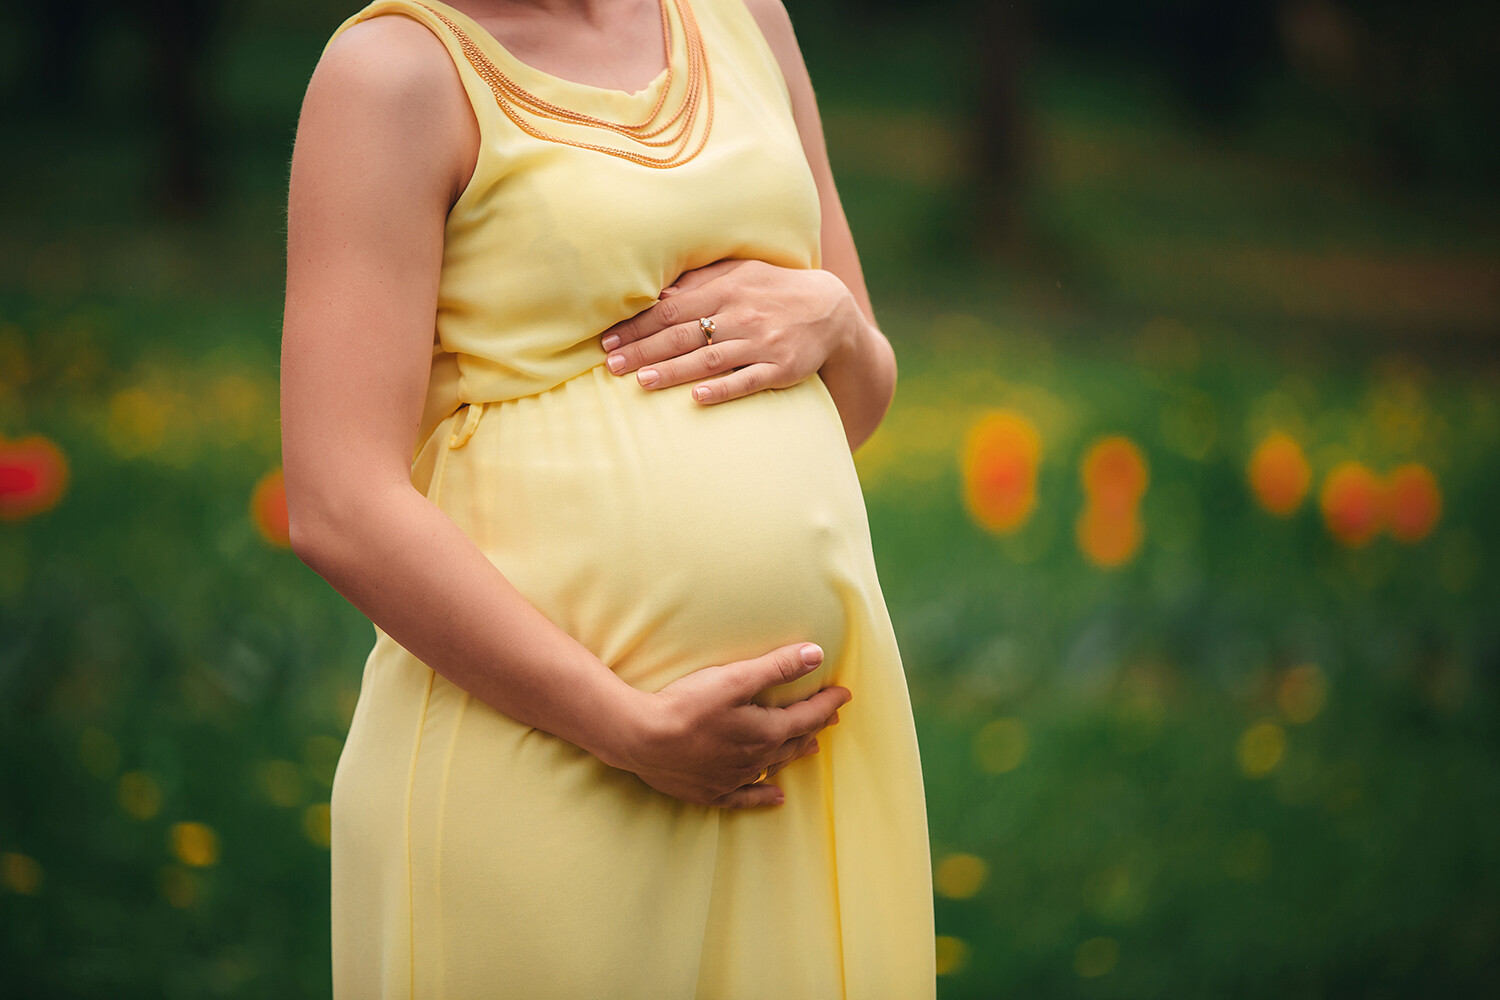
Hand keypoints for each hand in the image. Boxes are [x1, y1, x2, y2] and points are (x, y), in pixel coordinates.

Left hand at [599, 259, 861, 403]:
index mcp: (726, 290)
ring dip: (674, 370)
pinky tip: (698, 398)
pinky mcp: (781, 368)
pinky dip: (723, 389)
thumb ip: (701, 280)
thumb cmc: (774, 289)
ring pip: (710, 359)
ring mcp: (761, 343)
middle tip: (611, 365)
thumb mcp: (740, 272)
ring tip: (642, 381)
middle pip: (684, 334)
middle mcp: (741, 315)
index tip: (608, 340)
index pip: (672, 309)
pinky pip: (748, 381)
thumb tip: (658, 292)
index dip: (638, 325)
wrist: (830, 309)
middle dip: (644, 350)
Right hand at [610, 641, 849, 807]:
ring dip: (794, 754)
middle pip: (794, 741)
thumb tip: (816, 654)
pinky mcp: (711, 791)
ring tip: (811, 746)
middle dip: (814, 725)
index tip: (844, 694)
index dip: (827, 703)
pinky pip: (745, 796)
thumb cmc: (687, 705)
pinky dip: (763, 795)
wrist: (641, 739)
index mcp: (766, 731)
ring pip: (774, 766)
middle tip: (830, 716)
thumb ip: (777, 667)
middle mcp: (755, 759)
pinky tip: (776, 797)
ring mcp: (733, 778)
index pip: (807, 715)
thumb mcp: (735, 678)